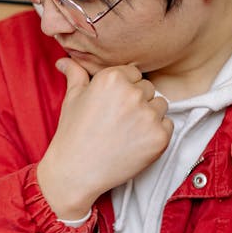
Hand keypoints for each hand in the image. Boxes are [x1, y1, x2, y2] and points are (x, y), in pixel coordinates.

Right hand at [37, 61, 172, 218]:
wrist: (76, 171)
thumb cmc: (73, 134)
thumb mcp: (72, 98)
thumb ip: (75, 74)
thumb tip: (64, 61)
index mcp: (112, 78)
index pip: (134, 73)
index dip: (124, 89)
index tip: (113, 105)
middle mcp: (133, 93)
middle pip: (148, 88)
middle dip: (136, 101)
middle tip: (117, 121)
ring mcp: (148, 116)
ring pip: (160, 105)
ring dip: (148, 116)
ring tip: (126, 131)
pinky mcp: (159, 137)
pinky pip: (168, 125)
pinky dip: (156, 133)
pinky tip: (135, 142)